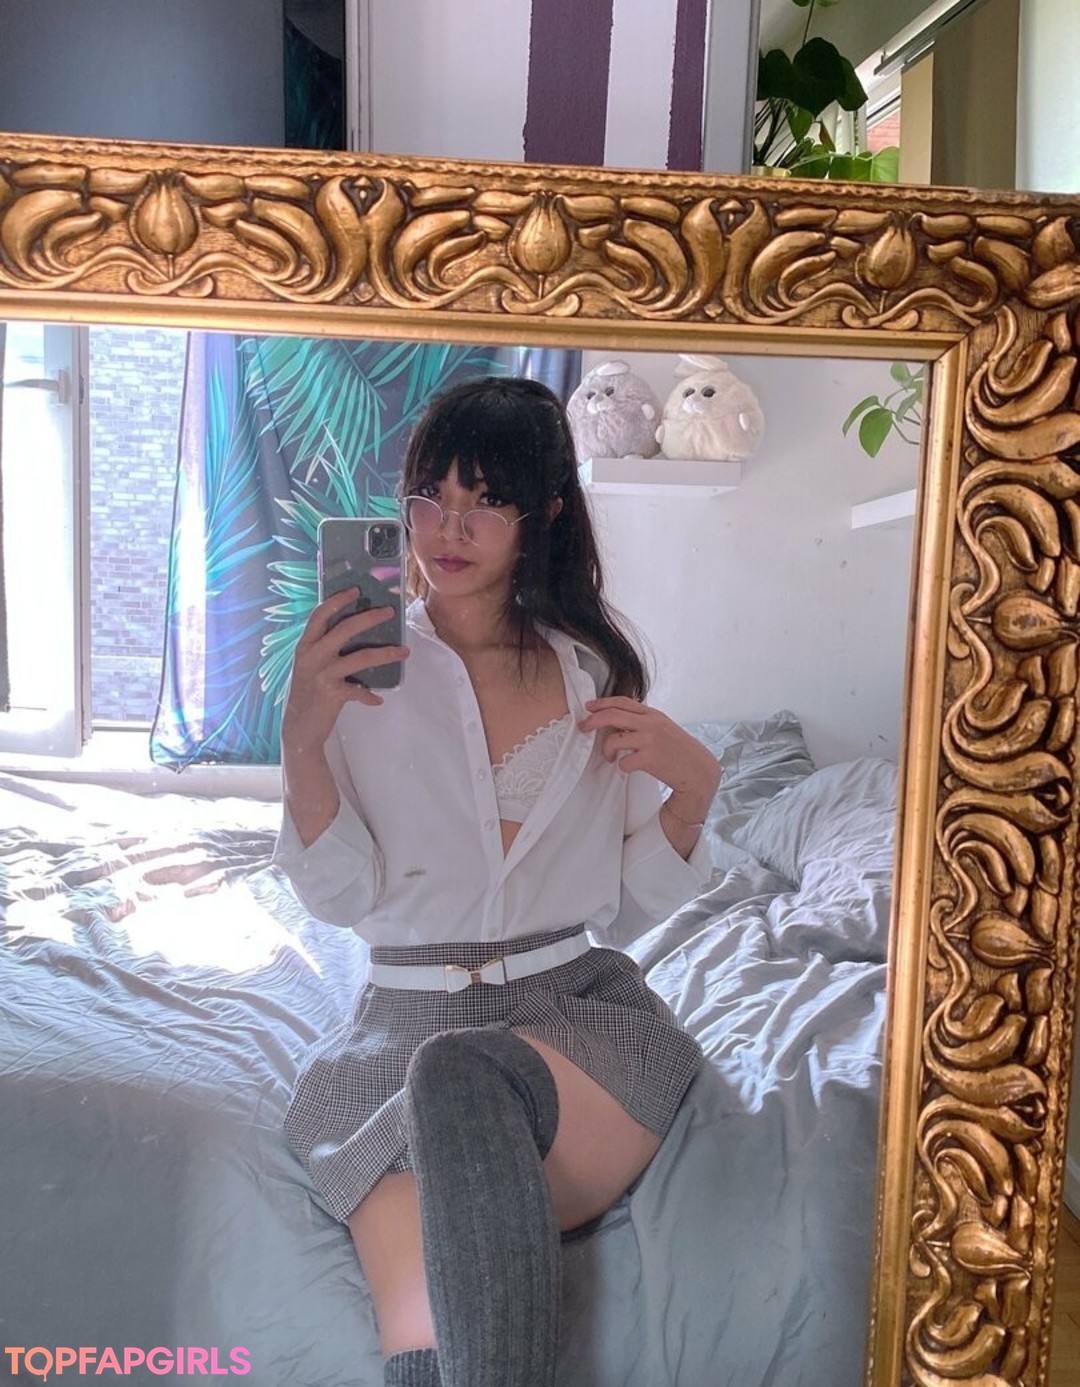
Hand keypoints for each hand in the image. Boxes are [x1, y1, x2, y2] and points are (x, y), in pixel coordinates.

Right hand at [282, 589, 409, 752]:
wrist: (298, 729)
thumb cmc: (307, 693)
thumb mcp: (308, 666)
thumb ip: (323, 649)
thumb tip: (354, 632)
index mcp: (305, 645)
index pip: (320, 615)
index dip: (338, 600)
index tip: (355, 590)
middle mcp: (312, 656)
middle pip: (345, 629)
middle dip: (370, 618)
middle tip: (389, 611)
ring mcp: (322, 674)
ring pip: (361, 657)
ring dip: (386, 654)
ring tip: (404, 652)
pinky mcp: (332, 693)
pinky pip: (359, 690)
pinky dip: (369, 696)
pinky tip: (377, 699)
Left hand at [579, 696, 720, 812]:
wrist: (698, 770)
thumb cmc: (679, 751)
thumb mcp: (664, 728)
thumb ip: (644, 722)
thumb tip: (618, 723)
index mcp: (653, 715)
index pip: (623, 702)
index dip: (603, 702)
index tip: (589, 706)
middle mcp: (650, 724)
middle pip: (613, 715)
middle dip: (593, 720)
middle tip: (583, 727)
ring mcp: (650, 740)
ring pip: (614, 739)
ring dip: (607, 750)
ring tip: (611, 757)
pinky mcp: (649, 758)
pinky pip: (623, 762)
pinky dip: (622, 766)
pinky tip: (629, 768)